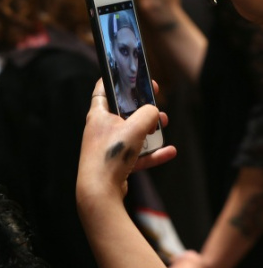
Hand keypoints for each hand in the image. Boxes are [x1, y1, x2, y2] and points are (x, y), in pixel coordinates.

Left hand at [77, 80, 175, 206]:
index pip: (103, 90)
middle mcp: (100, 129)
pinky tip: (170, 151)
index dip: (117, 80)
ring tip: (165, 123)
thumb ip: (148, 114)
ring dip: (150, 130)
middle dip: (142, 108)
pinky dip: (152, 153)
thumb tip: (154, 112)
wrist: (100, 191)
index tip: (132, 76)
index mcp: (98, 115)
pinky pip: (137, 155)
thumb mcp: (134, 128)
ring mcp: (108, 147)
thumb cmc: (111, 155)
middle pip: (123, 112)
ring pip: (132, 134)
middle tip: (156, 102)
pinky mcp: (116, 164)